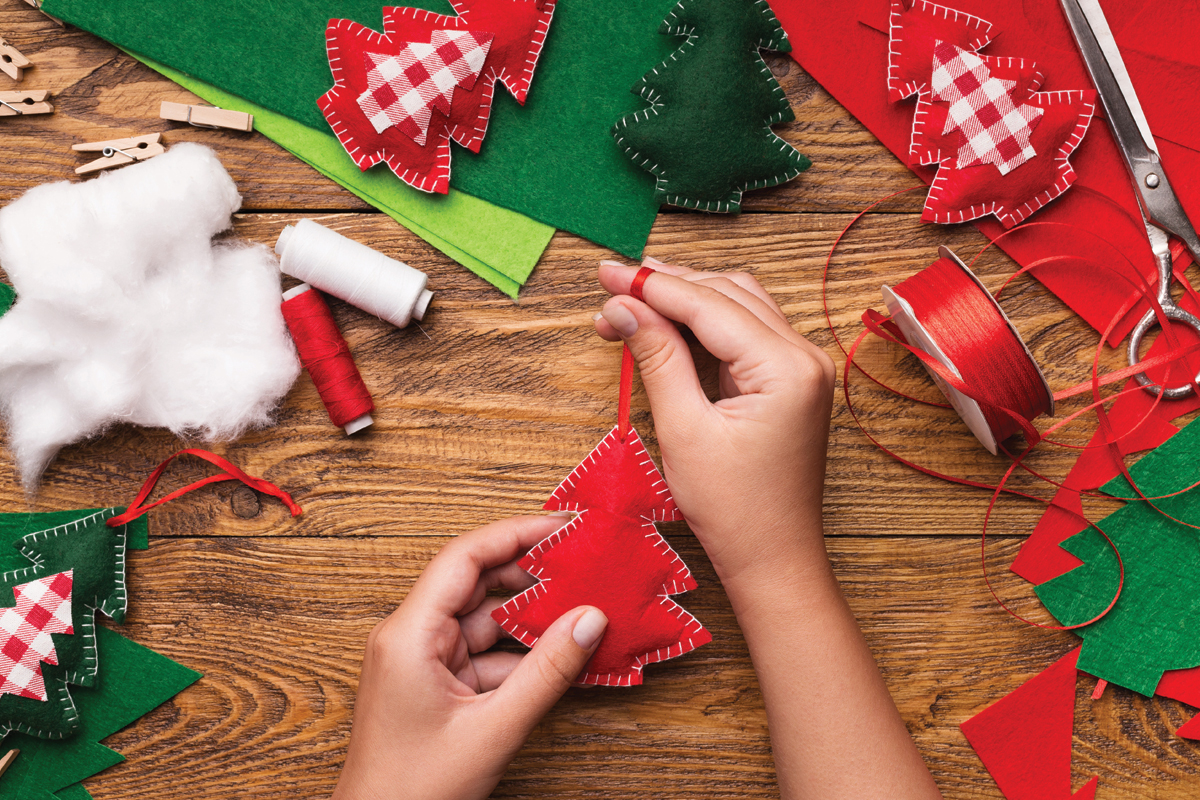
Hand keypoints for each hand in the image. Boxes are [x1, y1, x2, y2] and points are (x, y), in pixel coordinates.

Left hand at [332, 515, 607, 799]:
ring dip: (531, 618)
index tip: (564, 524)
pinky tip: (560, 655)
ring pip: (485, 620)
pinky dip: (522, 654)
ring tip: (582, 607)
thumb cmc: (414, 790)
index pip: (466, 557)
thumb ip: (547, 672)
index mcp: (409, 634)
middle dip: (531, 573)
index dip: (517, 533)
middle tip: (583, 562)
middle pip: (477, 583)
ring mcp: (422, 661)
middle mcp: (411, 637)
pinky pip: (485, 654)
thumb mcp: (493, 729)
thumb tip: (589, 619)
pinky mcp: (435, 685)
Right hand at [594, 258, 835, 589]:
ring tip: (630, 304)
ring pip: (737, 305)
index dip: (653, 286)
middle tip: (610, 290)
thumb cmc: (734, 510)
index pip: (711, 304)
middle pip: (728, 293)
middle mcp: (804, 356)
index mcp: (787, 368)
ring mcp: (801, 367)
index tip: (607, 273)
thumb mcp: (684, 430)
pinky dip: (703, 325)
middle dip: (667, 288)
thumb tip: (624, 307)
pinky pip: (744, 333)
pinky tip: (665, 325)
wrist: (773, 559)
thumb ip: (657, 358)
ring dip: (685, 300)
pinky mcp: (790, 381)